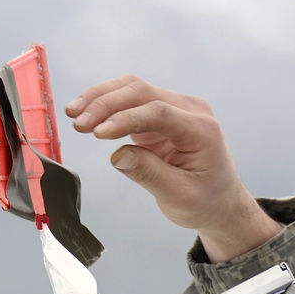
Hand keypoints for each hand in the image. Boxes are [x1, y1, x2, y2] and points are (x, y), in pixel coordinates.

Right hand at [66, 76, 281, 261]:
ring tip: (74, 114)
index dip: (126, 119)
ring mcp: (177, 108)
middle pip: (143, 93)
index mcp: (203, 130)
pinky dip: (107, 106)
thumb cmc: (206, 202)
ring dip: (102, 99)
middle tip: (78, 123)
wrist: (220, 203)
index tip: (98, 133)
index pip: (160, 112)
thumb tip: (119, 156)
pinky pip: (132, 101)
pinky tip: (86, 116)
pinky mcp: (163, 114)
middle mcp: (191, 111)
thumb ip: (151, 175)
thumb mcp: (180, 197)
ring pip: (134, 90)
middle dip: (106, 104)